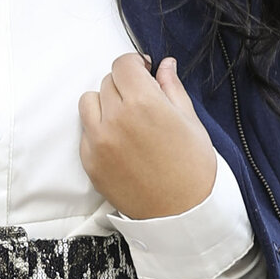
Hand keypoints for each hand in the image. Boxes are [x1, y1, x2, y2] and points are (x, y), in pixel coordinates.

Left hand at [78, 52, 218, 221]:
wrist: (182, 214)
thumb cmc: (194, 168)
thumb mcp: (190, 121)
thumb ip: (172, 87)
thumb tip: (165, 64)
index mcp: (144, 103)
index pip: (123, 64)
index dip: (134, 64)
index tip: (143, 71)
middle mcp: (115, 118)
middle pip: (107, 81)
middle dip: (124, 85)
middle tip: (142, 101)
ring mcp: (98, 142)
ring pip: (89, 102)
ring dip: (105, 103)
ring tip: (126, 119)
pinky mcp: (90, 161)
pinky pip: (86, 131)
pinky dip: (99, 129)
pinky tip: (121, 142)